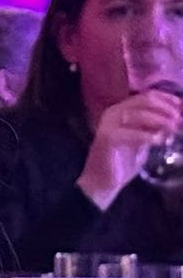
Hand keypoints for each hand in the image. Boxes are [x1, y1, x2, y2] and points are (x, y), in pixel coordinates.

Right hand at [81, 90, 182, 206]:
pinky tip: (161, 142)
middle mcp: (113, 113)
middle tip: (179, 121)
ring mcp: (108, 124)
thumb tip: (178, 118)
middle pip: (145, 101)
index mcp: (121, 110)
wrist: (102, 181)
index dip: (168, 100)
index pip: (148, 96)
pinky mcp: (108, 138)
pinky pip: (134, 134)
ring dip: (161, 121)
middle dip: (167, 109)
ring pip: (141, 115)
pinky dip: (150, 136)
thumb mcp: (144, 139)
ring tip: (174, 130)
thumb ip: (156, 128)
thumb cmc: (124, 160)